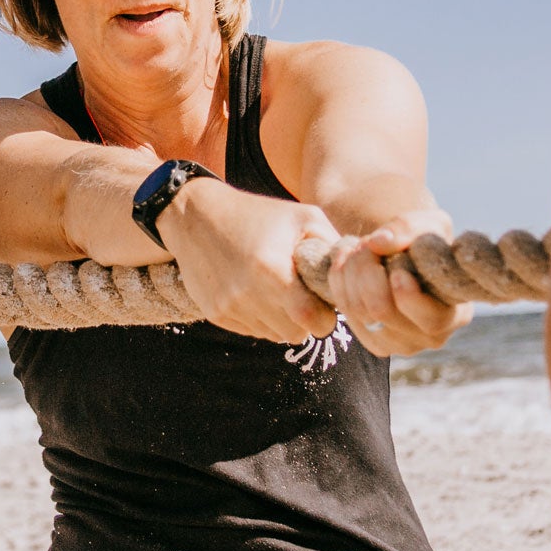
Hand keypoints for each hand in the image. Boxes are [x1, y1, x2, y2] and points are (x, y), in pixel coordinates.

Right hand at [162, 180, 339, 344]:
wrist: (197, 217)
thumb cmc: (258, 214)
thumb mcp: (302, 216)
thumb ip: (331, 245)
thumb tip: (354, 274)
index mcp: (272, 271)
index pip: (312, 321)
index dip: (324, 317)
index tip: (324, 305)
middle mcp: (247, 295)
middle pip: (294, 334)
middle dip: (305, 320)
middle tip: (303, 297)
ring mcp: (228, 307)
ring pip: (273, 335)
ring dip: (281, 319)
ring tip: (276, 289)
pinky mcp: (214, 314)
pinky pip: (251, 330)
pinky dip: (260, 318)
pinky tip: (255, 291)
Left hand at [325, 209, 472, 357]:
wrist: (408, 259)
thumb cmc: (427, 242)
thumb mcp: (430, 223)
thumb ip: (409, 228)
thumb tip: (378, 242)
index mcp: (456, 314)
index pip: (431, 318)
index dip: (408, 295)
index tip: (397, 268)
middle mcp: (431, 338)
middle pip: (382, 311)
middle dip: (366, 269)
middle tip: (367, 242)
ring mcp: (400, 345)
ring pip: (359, 311)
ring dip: (351, 271)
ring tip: (358, 247)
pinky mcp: (374, 343)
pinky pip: (345, 312)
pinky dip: (339, 282)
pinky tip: (347, 261)